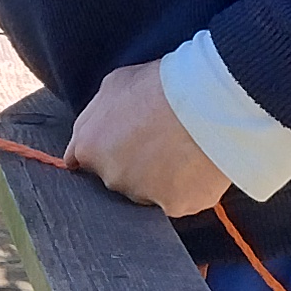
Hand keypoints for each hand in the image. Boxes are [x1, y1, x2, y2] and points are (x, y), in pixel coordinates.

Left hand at [62, 59, 231, 219]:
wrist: (207, 101)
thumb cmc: (162, 86)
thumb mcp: (115, 85)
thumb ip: (94, 117)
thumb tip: (84, 139)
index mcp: (90, 147)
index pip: (85, 162)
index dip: (106, 152)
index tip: (125, 145)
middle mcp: (110, 177)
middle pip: (118, 179)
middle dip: (134, 165)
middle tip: (161, 140)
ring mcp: (142, 194)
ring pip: (148, 192)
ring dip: (161, 177)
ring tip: (183, 148)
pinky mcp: (174, 206)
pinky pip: (179, 200)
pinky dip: (188, 187)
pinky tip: (198, 164)